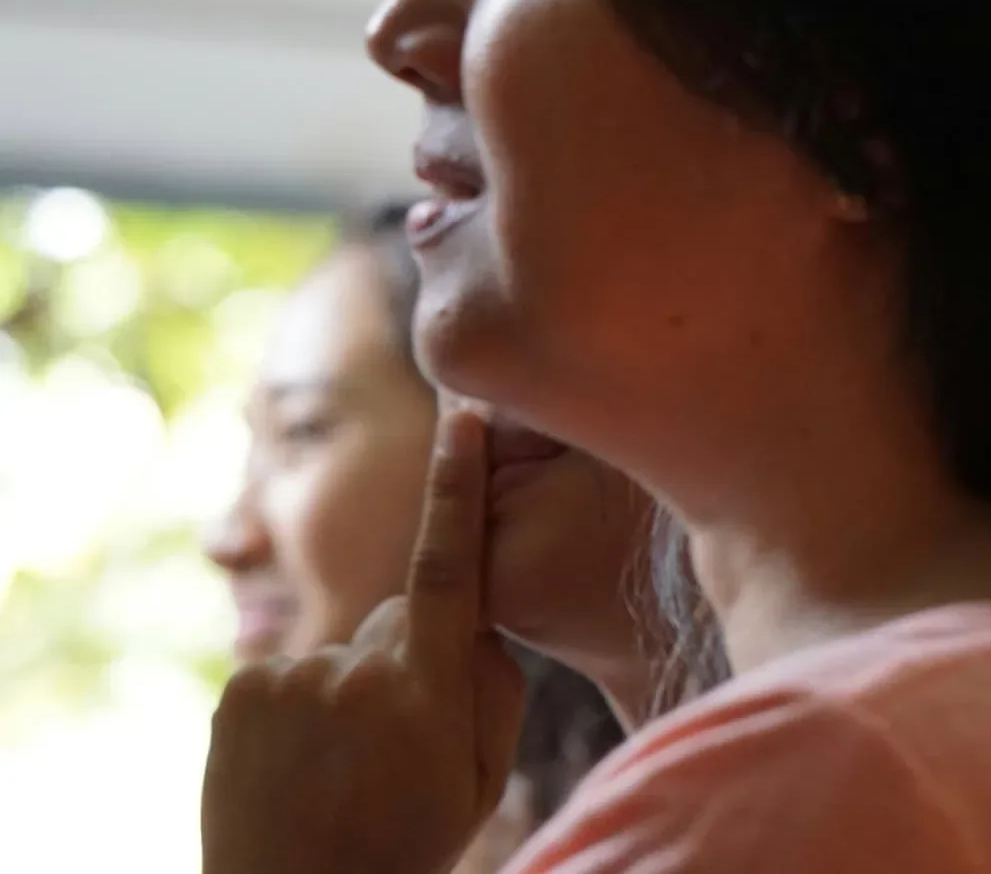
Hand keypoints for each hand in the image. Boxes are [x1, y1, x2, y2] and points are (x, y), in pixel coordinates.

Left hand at [202, 408, 524, 873]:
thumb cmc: (405, 844)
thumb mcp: (481, 777)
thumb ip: (493, 684)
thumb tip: (473, 621)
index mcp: (423, 691)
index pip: (447, 565)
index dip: (455, 485)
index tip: (460, 416)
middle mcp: (352, 672)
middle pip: (403, 614)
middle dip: (411, 651)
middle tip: (398, 736)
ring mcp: (289, 678)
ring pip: (347, 646)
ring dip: (353, 684)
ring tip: (341, 763)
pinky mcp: (241, 688)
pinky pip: (295, 666)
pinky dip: (302, 699)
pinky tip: (300, 760)